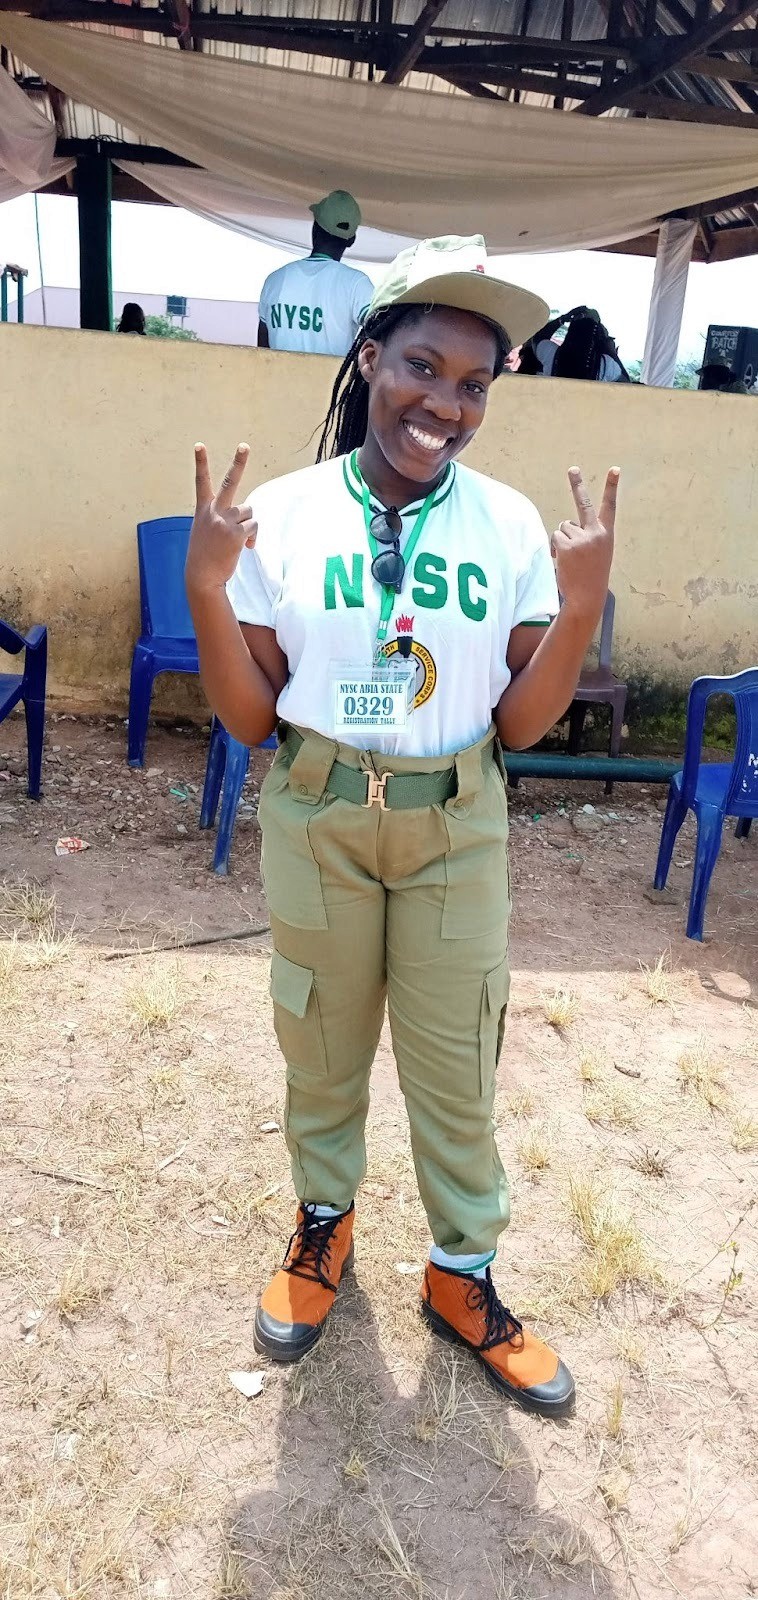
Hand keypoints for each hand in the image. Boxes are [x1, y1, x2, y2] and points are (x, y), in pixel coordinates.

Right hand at [185, 442, 255, 594]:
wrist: (202, 577)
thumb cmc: (205, 556)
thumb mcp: (207, 532)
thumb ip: (223, 520)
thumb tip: (249, 521)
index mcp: (203, 509)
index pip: (201, 482)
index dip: (200, 463)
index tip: (199, 445)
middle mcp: (214, 511)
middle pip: (229, 481)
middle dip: (238, 462)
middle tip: (244, 445)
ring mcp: (225, 521)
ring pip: (249, 511)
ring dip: (248, 525)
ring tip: (237, 540)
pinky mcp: (237, 533)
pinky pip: (254, 527)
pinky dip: (252, 538)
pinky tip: (244, 548)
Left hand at [552, 466, 617, 622]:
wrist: (586, 597)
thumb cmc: (590, 576)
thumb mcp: (596, 553)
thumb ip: (586, 536)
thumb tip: (564, 527)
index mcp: (606, 534)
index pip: (610, 506)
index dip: (612, 486)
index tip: (615, 469)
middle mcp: (596, 533)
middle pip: (583, 503)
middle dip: (577, 483)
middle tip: (572, 468)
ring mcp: (581, 538)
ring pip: (563, 527)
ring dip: (562, 540)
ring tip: (571, 558)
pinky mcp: (567, 546)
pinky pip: (555, 538)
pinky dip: (556, 548)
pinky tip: (563, 561)